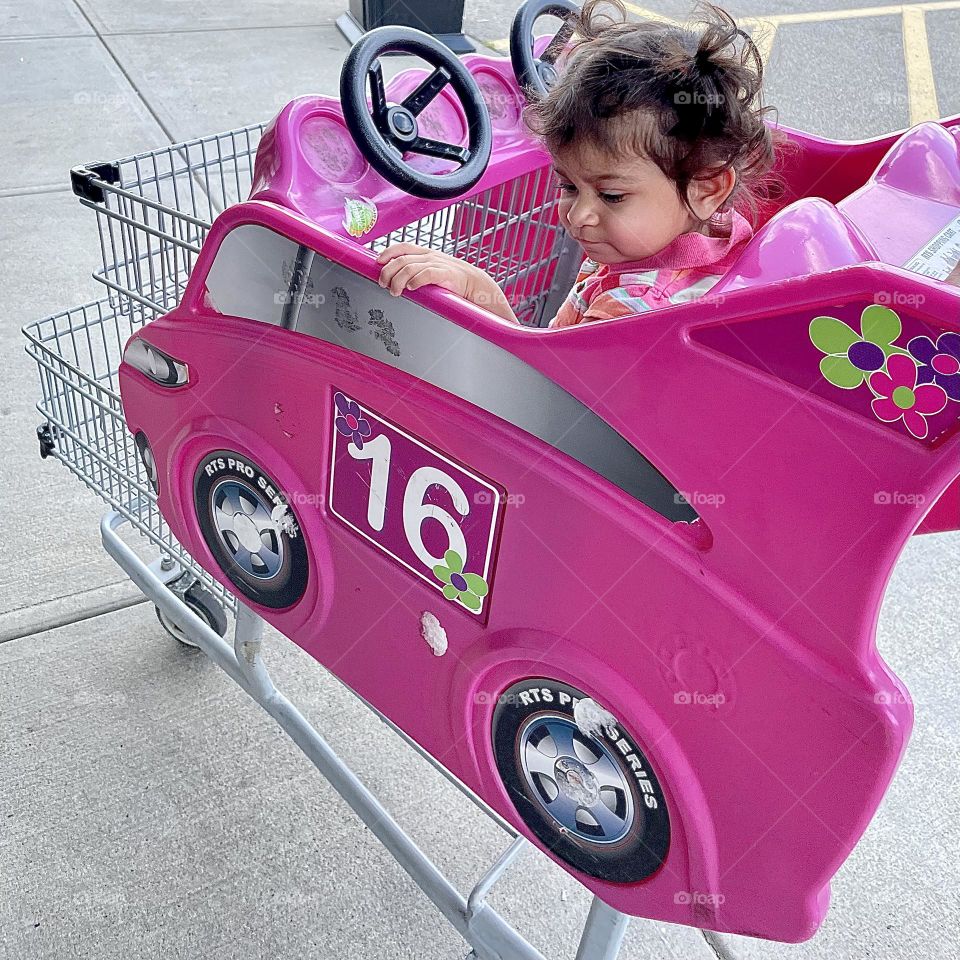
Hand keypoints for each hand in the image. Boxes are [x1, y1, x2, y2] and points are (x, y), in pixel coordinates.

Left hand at [375, 243, 518, 322]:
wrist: (476, 285)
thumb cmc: (453, 281)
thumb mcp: (432, 272)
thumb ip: (417, 272)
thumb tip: (396, 279)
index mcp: (426, 253)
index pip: (402, 247)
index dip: (387, 252)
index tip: (378, 263)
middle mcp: (429, 256)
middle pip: (400, 259)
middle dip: (387, 271)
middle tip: (383, 284)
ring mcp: (437, 264)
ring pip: (408, 267)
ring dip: (397, 280)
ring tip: (395, 291)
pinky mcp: (445, 274)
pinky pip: (425, 274)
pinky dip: (415, 281)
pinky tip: (411, 288)